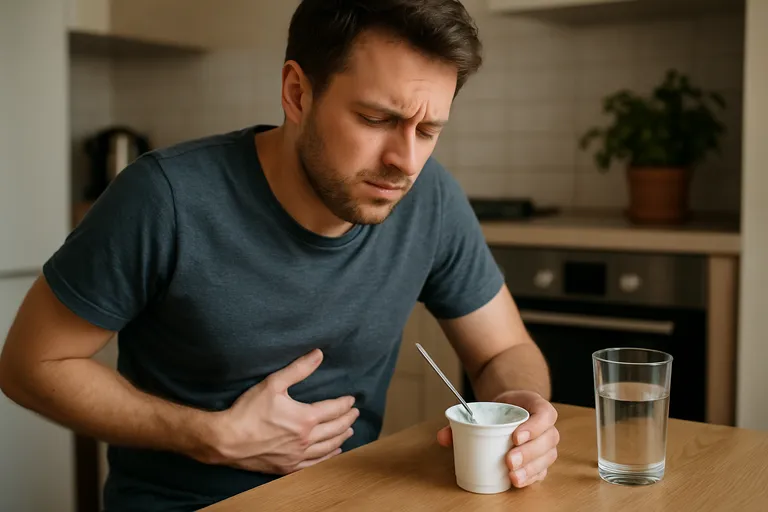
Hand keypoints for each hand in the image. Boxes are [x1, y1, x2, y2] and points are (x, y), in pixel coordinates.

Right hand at [206, 349, 358, 474]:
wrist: (227, 440)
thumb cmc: (248, 411)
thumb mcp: (273, 384)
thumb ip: (299, 369)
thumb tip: (319, 354)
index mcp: (305, 418)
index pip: (334, 409)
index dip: (345, 404)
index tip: (352, 400)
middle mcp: (306, 439)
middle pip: (335, 429)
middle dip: (347, 419)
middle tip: (355, 413)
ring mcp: (297, 455)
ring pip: (328, 448)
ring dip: (341, 438)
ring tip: (349, 431)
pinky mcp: (287, 467)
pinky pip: (315, 464)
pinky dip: (328, 457)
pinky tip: (333, 453)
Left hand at [437, 390, 558, 487]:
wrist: (510, 409)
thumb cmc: (500, 409)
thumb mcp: (487, 406)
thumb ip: (464, 419)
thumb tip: (442, 437)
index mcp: (537, 407)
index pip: (545, 414)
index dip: (535, 426)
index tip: (515, 437)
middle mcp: (547, 426)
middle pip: (548, 439)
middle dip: (529, 452)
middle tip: (509, 460)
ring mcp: (546, 445)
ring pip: (547, 457)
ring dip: (531, 468)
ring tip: (512, 476)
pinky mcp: (542, 460)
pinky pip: (543, 470)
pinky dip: (531, 477)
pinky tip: (518, 481)